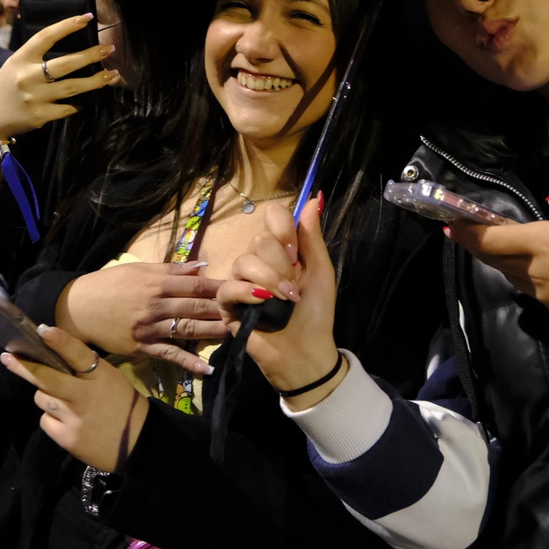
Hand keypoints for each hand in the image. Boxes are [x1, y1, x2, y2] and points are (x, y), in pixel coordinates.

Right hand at [0, 14, 120, 139]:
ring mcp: (35, 97)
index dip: (68, 25)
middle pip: (66, 64)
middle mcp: (28, 77)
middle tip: (109, 49)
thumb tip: (70, 43)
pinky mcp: (41, 116)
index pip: (47, 36)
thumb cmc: (6, 87)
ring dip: (95, 81)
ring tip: (111, 74)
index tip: (87, 18)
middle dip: (91, 55)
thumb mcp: (14, 64)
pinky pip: (69, 107)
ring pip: (73, 87)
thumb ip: (36, 55)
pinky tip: (90, 97)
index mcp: (20, 58)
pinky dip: (81, 102)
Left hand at [0, 324, 147, 472]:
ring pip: (42, 399)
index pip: (78, 355)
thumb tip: (54, 354)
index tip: (42, 330)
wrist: (140, 444)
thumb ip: (86, 369)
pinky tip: (67, 422)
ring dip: (46, 397)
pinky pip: (45, 421)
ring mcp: (74, 418)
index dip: (60, 341)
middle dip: (24, 366)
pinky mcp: (67, 438)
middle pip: (46, 378)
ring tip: (62, 403)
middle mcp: (85, 395)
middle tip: (8, 357)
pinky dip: (51, 420)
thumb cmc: (123, 406)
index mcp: (100, 377)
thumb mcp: (111, 380)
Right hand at [57, 262, 224, 374]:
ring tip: (238, 334)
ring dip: (214, 332)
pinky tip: (208, 368)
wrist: (78, 308)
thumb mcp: (139, 269)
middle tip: (248, 311)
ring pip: (188, 329)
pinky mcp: (142, 347)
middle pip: (196, 307)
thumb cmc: (109, 285)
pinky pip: (170, 355)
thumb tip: (202, 266)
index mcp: (156, 282)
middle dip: (224, 309)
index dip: (220, 287)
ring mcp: (149, 328)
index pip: (196, 285)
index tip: (240, 288)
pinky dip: (189, 362)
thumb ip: (171, 269)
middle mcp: (155, 305)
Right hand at [217, 196, 343, 407]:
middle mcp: (259, 262)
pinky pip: (230, 285)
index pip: (272, 217)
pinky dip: (249, 292)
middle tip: (294, 289)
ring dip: (270, 281)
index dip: (283, 231)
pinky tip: (264, 304)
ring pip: (245, 261)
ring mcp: (241, 282)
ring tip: (284, 301)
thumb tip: (316, 196)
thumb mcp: (321, 272)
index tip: (296, 253)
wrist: (306, 352)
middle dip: (281, 265)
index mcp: (282, 251)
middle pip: (259, 240)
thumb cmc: (317, 314)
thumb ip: (313, 236)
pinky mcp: (227, 304)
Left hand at [446, 183, 548, 335]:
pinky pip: (528, 287)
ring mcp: (543, 294)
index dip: (467, 232)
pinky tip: (532, 264)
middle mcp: (535, 271)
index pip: (491, 239)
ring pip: (510, 274)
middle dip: (475, 245)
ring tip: (499, 244)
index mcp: (543, 243)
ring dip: (499, 259)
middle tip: (465, 231)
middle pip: (493, 258)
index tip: (451, 224)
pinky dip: (521, 273)